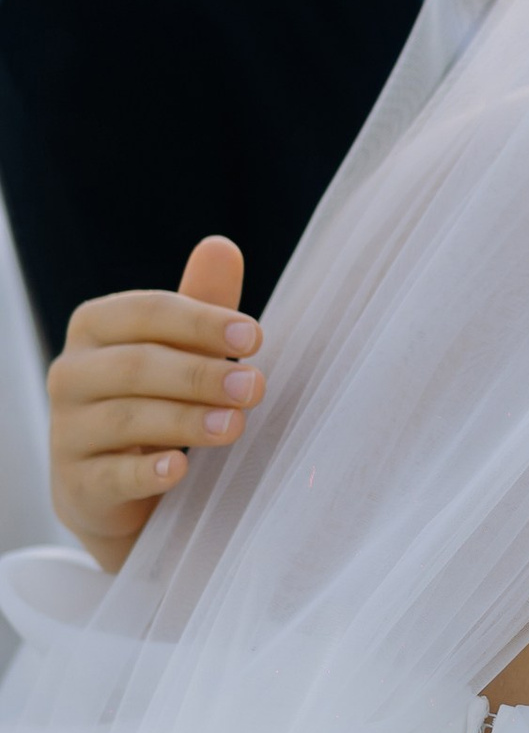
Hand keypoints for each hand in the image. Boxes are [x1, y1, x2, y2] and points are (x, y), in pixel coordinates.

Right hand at [47, 236, 264, 573]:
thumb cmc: (153, 400)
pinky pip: (110, 475)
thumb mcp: (178, 351)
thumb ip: (200, 305)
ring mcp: (68, 431)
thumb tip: (222, 246)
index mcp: (96, 328)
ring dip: (185, 421)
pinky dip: (145, 472)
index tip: (254, 336)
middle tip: (255, 387)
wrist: (114, 486)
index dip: (200, 321)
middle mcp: (72, 374)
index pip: (146, 312)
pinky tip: (179, 470)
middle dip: (200, 374)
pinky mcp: (78, 484)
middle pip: (136, 365)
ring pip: (127, 419)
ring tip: (235, 426)